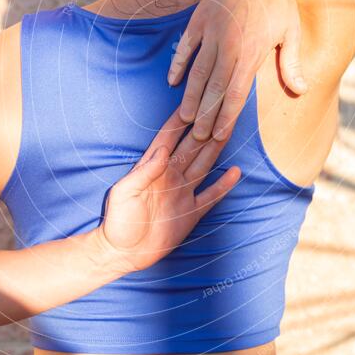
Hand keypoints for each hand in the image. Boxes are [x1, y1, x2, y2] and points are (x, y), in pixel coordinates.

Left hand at [96, 108, 240, 274]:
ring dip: (216, 149)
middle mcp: (171, 176)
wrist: (123, 253)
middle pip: (192, 147)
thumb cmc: (118, 221)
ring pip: (204, 165)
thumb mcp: (124, 193)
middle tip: (220, 109)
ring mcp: (182, 193)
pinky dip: (223, 184)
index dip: (180, 120)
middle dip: (205, 128)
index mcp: (153, 168)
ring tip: (230, 131)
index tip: (193, 101)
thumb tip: (163, 150)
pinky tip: (235, 172)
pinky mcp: (190, 212)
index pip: (169, 138)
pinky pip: (210, 195)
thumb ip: (144, 171)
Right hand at [167, 0, 307, 141]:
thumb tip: (302, 91)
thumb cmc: (278, 0)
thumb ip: (292, 64)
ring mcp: (211, 32)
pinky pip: (185, 47)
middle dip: (205, 116)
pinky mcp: (199, 19)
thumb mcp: (291, 32)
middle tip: (197, 137)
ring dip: (190, 97)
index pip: (235, 93)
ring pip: (197, 72)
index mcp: (251, 53)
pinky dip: (178, 64)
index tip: (218, 135)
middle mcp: (229, 46)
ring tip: (184, 117)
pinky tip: (173, 81)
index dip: (226, 117)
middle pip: (213, 89)